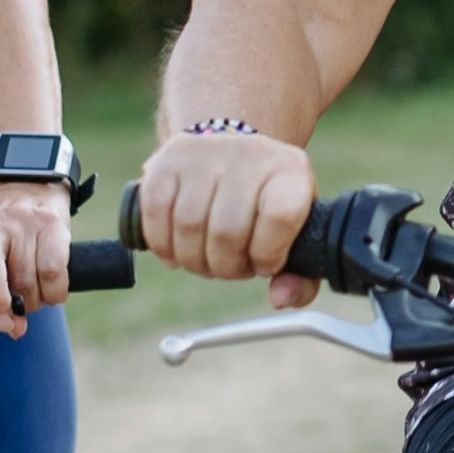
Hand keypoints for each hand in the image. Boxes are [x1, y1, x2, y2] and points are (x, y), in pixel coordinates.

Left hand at [0, 181, 75, 335]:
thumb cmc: (2, 235)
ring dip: (31, 303)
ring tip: (32, 300)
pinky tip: (51, 292)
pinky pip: (53, 270)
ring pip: (25, 277)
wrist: (30, 187)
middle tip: (6, 323)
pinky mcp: (52, 224)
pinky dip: (54, 293)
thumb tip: (14, 328)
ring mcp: (21, 223)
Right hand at [138, 124, 323, 305]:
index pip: (280, 216)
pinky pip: (155, 212)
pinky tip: (176, 250)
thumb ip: (299, 279)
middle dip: (225, 266)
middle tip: (230, 266)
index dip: (268, 253)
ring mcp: (206, 153)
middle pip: (227, 231)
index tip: (264, 263)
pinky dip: (162, 244)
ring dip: (193, 260)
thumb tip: (279, 299)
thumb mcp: (296, 238)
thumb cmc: (268, 209)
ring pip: (188, 225)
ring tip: (206, 258)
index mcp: (290, 173)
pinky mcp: (169, 159)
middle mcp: (250, 155)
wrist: (235, 159)